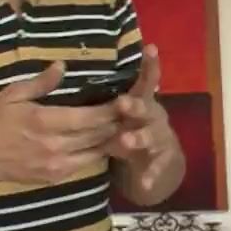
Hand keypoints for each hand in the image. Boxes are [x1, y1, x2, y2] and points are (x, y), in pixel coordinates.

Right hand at [0, 61, 118, 183]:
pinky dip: (98, 152)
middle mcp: (56, 145)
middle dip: (117, 123)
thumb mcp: (13, 95)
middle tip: (132, 111)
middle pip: (98, 134)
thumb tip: (62, 66)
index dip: (111, 109)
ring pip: (96, 151)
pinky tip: (105, 142)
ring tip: (126, 126)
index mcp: (46, 121)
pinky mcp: (56, 177)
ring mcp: (57, 164)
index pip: (89, 117)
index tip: (126, 99)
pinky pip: (85, 163)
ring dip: (112, 139)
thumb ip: (41, 82)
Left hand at [108, 45, 178, 191]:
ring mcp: (160, 137)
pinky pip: (156, 166)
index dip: (149, 64)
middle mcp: (154, 115)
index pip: (147, 78)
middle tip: (121, 104)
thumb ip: (103, 95)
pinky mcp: (164, 159)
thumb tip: (66, 69)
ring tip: (126, 140)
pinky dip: (150, 173)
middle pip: (146, 107)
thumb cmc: (133, 124)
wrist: (161, 156)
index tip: (150, 48)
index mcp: (143, 99)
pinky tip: (143, 182)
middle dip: (134, 106)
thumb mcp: (122, 109)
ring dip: (139, 137)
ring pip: (151, 135)